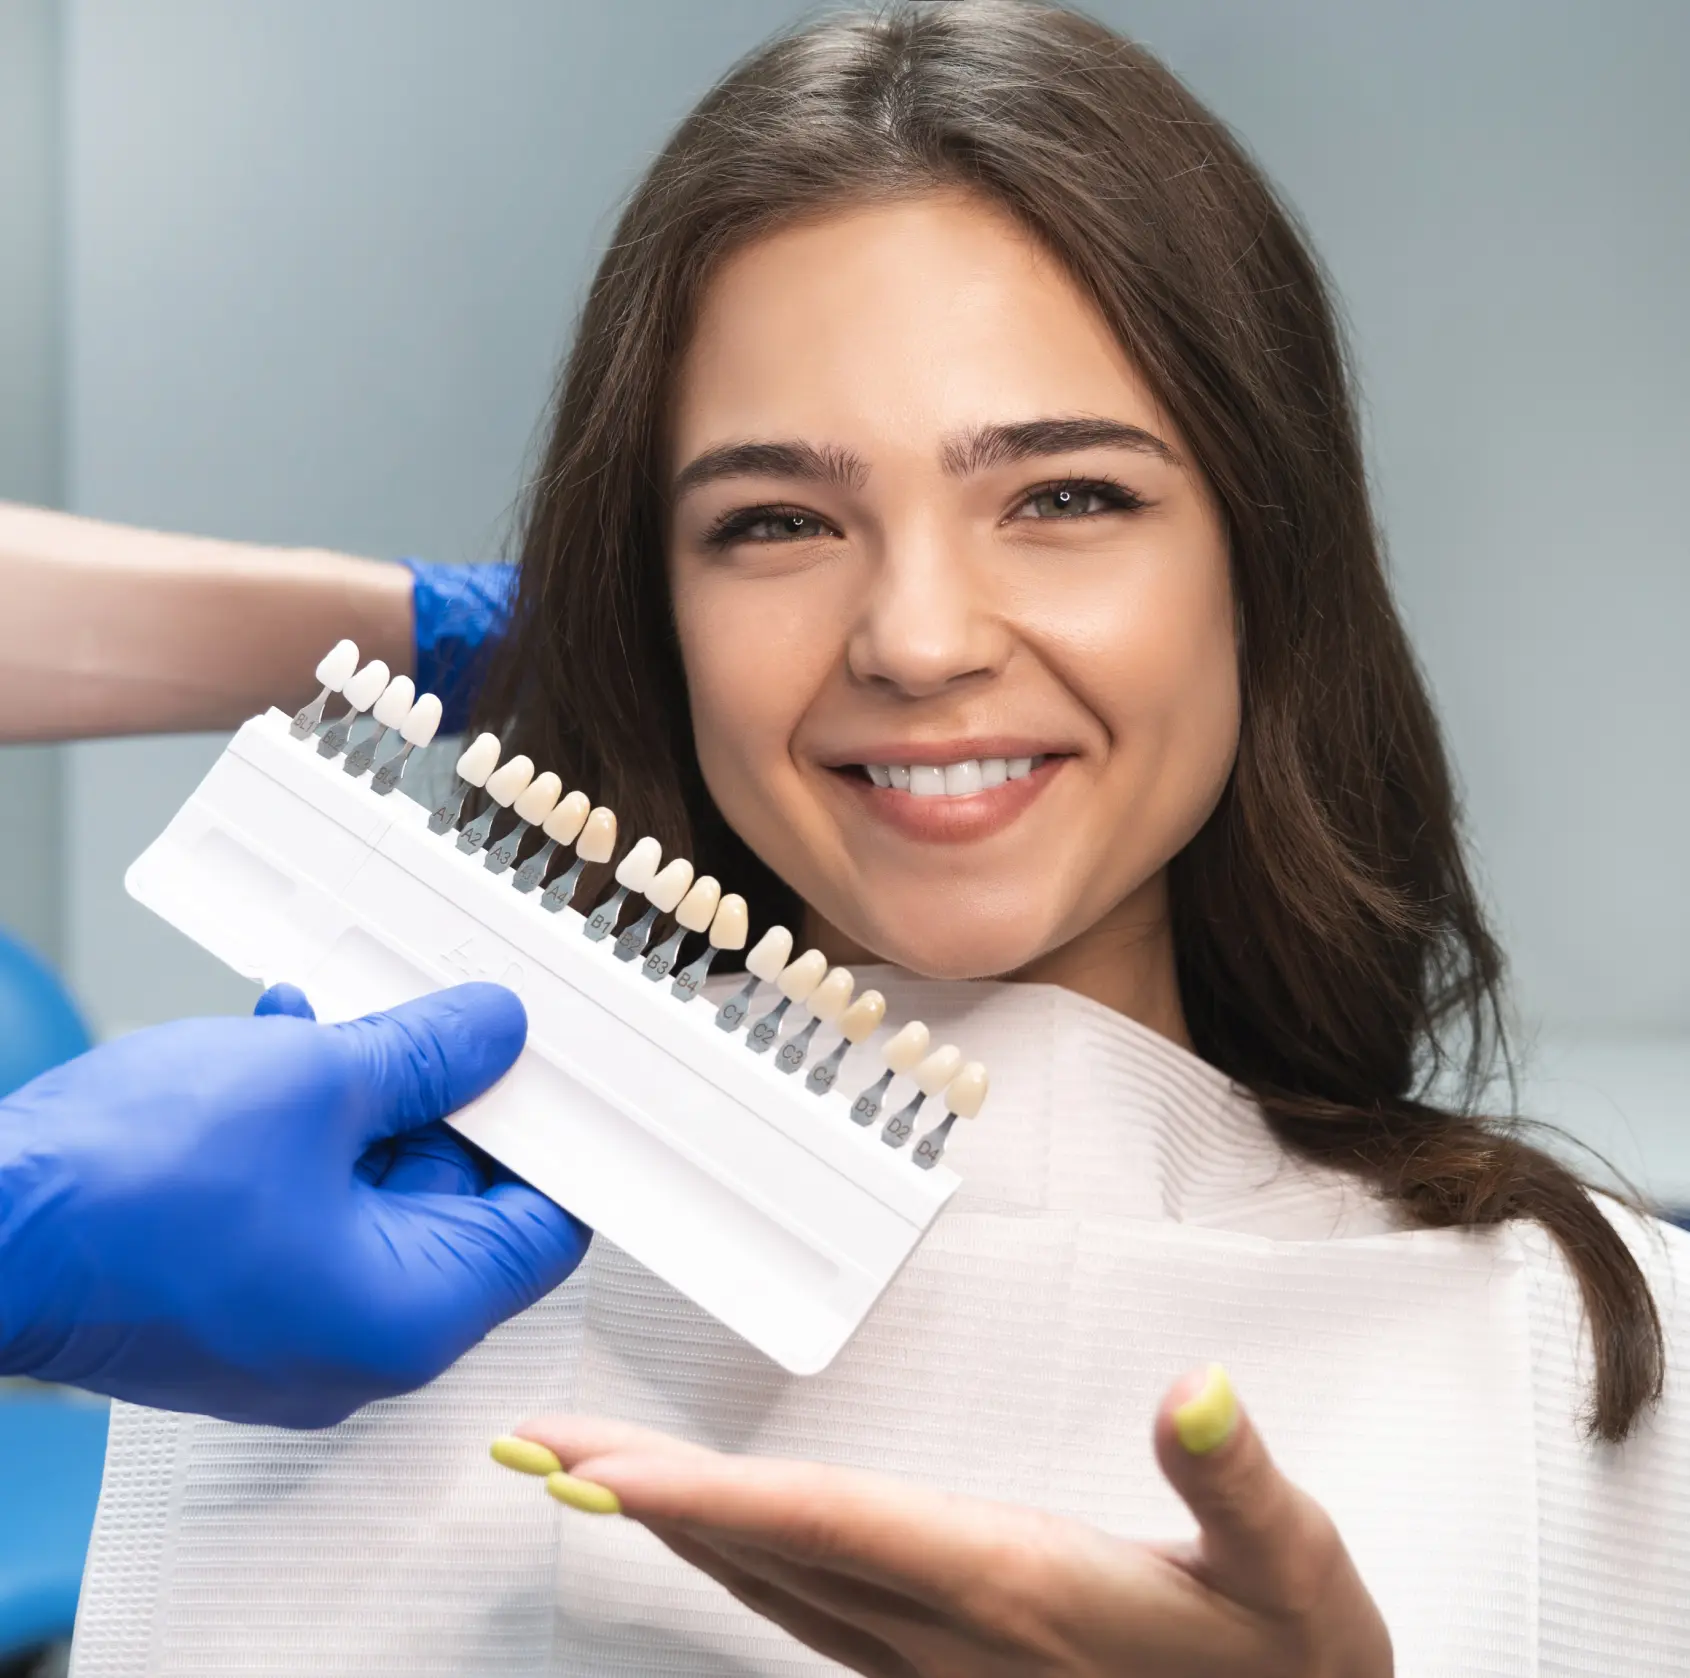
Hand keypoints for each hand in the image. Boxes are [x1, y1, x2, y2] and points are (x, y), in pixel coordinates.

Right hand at [0, 982, 589, 1425]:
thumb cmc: (129, 1189)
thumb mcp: (318, 1082)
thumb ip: (428, 1055)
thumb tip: (494, 1033)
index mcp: (411, 1316)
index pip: (543, 1231)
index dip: (557, 1140)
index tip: (551, 1071)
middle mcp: (359, 1344)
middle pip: (457, 1205)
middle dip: (449, 1100)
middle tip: (444, 1020)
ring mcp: (289, 1329)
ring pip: (372, 1193)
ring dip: (368, 1099)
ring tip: (339, 1019)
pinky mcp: (229, 1303)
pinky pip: (306, 1208)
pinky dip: (307, 1131)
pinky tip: (280, 1044)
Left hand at [507, 1367, 1391, 1675]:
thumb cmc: (1289, 1662)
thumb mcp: (1293, 1568)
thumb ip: (1235, 1479)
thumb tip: (1196, 1389)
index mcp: (1010, 1586)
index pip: (828, 1527)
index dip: (706, 1498)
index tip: (600, 1471)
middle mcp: (948, 1635)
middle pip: (766, 1554)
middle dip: (646, 1498)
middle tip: (541, 1448)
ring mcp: (937, 1667)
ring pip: (773, 1591)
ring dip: (676, 1529)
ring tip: (595, 1476)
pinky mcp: (945, 1673)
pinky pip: (808, 1616)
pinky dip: (741, 1564)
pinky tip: (717, 1539)